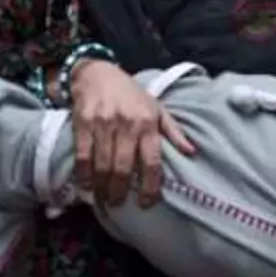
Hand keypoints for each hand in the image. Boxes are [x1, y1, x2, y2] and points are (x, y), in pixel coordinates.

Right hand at [68, 58, 195, 207]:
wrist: (97, 73)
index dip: (150, 186)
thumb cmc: (130, 94)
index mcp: (147, 123)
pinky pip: (83, 156)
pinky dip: (83, 174)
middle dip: (120, 191)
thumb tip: (192, 152)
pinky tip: (86, 185)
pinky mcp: (83, 123)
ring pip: (102, 165)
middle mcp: (126, 124)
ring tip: (103, 199)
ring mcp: (103, 124)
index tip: (146, 202)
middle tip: (118, 203)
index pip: (151, 162)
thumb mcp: (156, 108)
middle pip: (123, 168)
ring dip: (102, 187)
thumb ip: (173, 132)